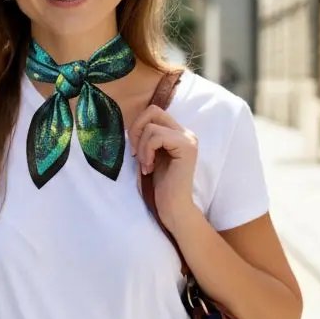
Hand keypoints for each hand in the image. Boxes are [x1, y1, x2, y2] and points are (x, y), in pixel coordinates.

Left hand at [128, 104, 198, 232]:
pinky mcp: (186, 147)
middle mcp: (186, 133)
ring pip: (151, 127)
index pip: (153, 112)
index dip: (137, 127)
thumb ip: (145, 138)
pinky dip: (147, 152)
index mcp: (177, 133)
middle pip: (153, 111)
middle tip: (135, 154)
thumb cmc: (158, 186)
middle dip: (136, 130)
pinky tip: (149, 168)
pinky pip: (157, 137)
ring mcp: (188, 139)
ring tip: (146, 166)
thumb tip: (131, 123)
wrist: (173, 207)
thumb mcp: (148, 155)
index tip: (134, 150)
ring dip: (141, 148)